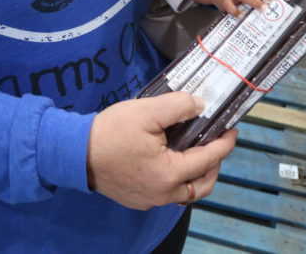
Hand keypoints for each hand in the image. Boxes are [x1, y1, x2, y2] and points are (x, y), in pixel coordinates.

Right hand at [86, 92, 236, 209]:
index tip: (232, 129)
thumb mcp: (146, 111)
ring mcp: (149, 199)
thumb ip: (178, 106)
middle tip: (216, 143)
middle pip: (202, 185)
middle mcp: (163, 193)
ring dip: (197, 175)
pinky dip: (177, 179)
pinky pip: (167, 193)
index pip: (208, 159)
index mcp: (169, 173)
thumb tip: (201, 105)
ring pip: (185, 192)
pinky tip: (170, 161)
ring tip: (196, 154)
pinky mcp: (137, 199)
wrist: (74, 152)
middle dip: (215, 164)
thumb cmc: (110, 131)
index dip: (224, 143)